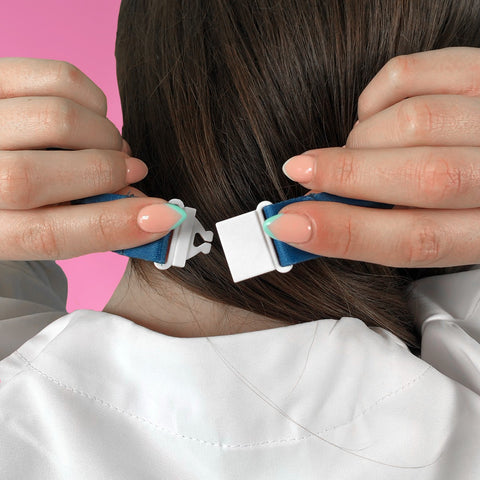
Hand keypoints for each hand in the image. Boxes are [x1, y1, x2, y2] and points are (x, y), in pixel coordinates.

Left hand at [0, 58, 184, 260]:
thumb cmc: (25, 193)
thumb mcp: (49, 219)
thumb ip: (94, 221)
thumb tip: (155, 213)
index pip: (44, 235)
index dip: (112, 226)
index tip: (164, 216)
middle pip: (34, 178)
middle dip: (107, 171)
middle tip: (129, 169)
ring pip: (58, 119)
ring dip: (104, 134)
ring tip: (105, 145)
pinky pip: (59, 78)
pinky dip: (94, 100)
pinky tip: (90, 117)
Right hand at [267, 47, 479, 267]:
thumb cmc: (460, 196)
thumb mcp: (435, 225)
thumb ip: (385, 229)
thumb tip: (307, 220)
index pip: (418, 240)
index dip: (346, 233)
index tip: (290, 225)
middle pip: (424, 177)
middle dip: (346, 175)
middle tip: (301, 172)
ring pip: (412, 120)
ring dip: (361, 139)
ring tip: (357, 152)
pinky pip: (409, 73)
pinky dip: (372, 98)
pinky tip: (375, 119)